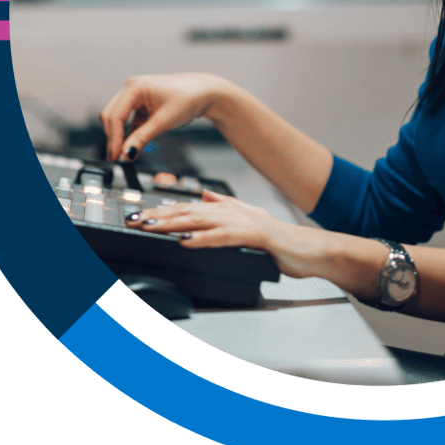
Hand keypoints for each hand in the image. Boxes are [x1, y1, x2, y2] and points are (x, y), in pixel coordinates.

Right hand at [99, 73, 234, 161]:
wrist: (206, 93)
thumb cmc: (189, 98)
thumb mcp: (164, 121)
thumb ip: (142, 138)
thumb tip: (126, 153)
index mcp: (135, 87)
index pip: (115, 115)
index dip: (113, 138)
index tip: (115, 156)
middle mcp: (132, 88)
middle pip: (112, 115)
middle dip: (113, 137)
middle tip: (116, 158)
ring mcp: (137, 95)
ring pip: (119, 118)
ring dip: (120, 135)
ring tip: (123, 155)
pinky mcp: (143, 103)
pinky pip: (130, 120)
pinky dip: (130, 132)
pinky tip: (133, 145)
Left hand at [125, 190, 324, 279]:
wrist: (310, 248)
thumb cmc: (280, 240)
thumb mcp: (249, 219)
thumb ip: (226, 206)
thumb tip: (204, 195)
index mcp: (228, 210)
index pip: (187, 209)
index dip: (160, 211)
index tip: (137, 216)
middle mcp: (232, 212)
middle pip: (188, 212)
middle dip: (158, 216)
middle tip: (134, 220)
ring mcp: (244, 222)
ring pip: (202, 221)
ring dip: (173, 224)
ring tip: (151, 227)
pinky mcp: (256, 235)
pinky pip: (225, 237)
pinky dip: (203, 239)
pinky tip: (187, 241)